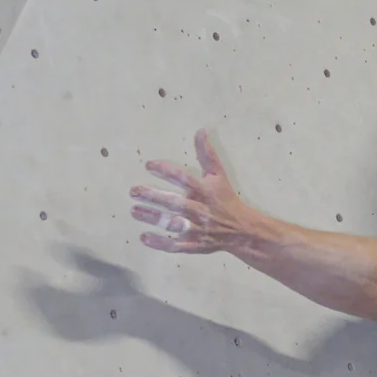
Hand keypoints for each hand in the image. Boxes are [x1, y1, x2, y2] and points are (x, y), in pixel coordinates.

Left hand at [130, 129, 256, 253]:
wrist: (242, 229)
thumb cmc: (225, 199)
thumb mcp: (219, 174)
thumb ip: (207, 154)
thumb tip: (200, 130)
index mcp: (206, 191)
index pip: (184, 178)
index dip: (167, 171)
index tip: (148, 165)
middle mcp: (200, 209)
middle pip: (175, 203)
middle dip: (154, 197)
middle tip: (134, 191)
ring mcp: (197, 228)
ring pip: (172, 224)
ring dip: (153, 218)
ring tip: (134, 210)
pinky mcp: (194, 244)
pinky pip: (175, 246)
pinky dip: (160, 243)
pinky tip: (144, 237)